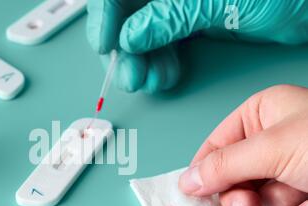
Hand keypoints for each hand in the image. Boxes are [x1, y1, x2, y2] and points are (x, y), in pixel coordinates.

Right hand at [87, 0, 307, 92]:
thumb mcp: (217, 0)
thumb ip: (169, 16)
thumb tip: (132, 36)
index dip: (105, 16)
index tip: (105, 43)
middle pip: (125, 17)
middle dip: (124, 49)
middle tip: (130, 74)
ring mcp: (179, 8)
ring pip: (142, 36)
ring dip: (142, 63)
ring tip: (150, 81)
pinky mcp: (191, 25)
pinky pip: (163, 47)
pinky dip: (160, 66)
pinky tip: (165, 77)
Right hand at [172, 85, 307, 205]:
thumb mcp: (273, 147)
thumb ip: (224, 165)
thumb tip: (188, 180)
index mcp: (261, 115)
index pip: (213, 149)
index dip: (196, 177)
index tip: (182, 205)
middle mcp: (274, 141)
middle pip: (233, 180)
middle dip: (242, 198)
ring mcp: (292, 170)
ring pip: (258, 203)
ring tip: (300, 199)